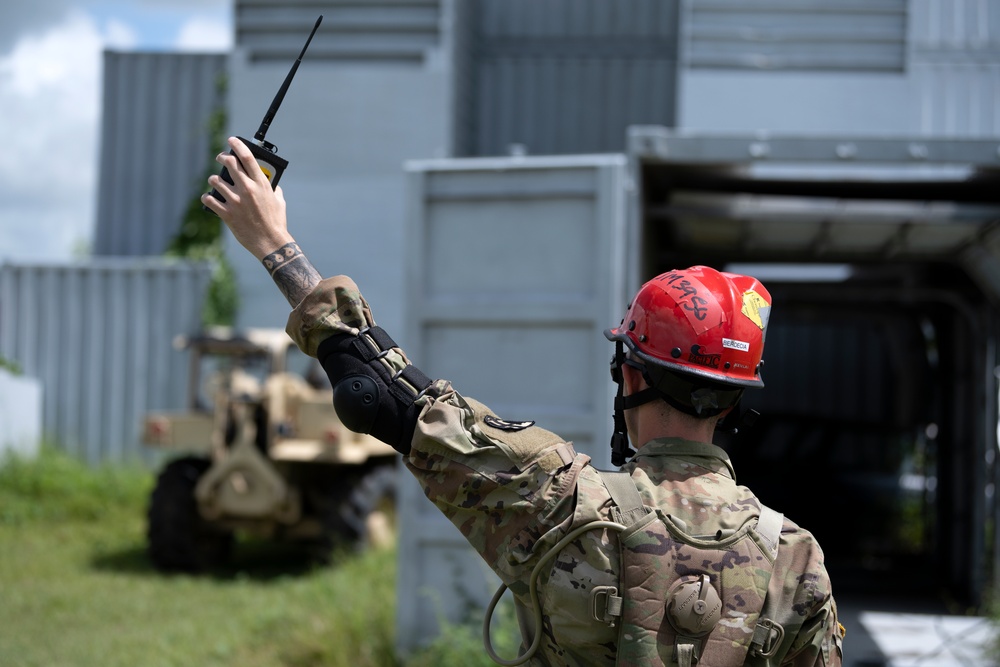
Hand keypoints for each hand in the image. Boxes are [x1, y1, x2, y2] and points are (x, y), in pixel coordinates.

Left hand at [201, 136, 294, 259]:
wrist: (270, 242)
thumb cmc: (276, 222)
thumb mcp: (279, 201)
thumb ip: (273, 188)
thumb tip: (269, 182)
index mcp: (261, 184)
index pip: (247, 157)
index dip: (237, 145)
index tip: (231, 140)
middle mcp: (247, 189)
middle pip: (229, 163)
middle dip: (222, 157)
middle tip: (221, 157)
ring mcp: (235, 201)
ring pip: (215, 180)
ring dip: (214, 179)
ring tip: (216, 182)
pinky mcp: (227, 213)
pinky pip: (209, 199)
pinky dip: (207, 197)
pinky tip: (209, 198)